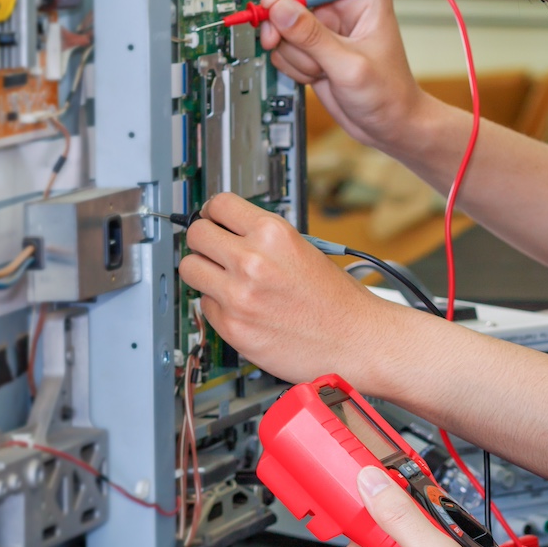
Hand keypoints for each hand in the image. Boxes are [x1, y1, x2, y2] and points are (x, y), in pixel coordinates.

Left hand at [177, 192, 410, 382]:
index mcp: (274, 234)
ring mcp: (239, 296)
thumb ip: (265, 238)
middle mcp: (252, 261)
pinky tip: (241, 308)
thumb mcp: (306, 248)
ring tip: (223, 280)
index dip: (213, 212)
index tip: (212, 219)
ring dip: (204, 273)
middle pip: (196, 235)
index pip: (218, 204)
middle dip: (204, 241)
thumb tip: (231, 231)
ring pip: (190, 270)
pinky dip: (218, 306)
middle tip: (213, 250)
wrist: (357, 342)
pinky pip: (205, 306)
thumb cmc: (340, 301)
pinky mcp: (233, 327)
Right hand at [258, 0, 433, 150]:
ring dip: (293, 51)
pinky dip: (292, 64)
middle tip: (275, 40)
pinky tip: (316, 76)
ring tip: (319, 70)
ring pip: (282, 22)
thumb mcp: (349, 65)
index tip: (271, 6)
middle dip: (280, 19)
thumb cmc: (388, 95)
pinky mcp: (311, 46)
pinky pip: (283, 45)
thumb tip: (281, 9)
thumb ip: (313, 37)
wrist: (389, 125)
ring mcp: (324, 26)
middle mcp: (341, 4)